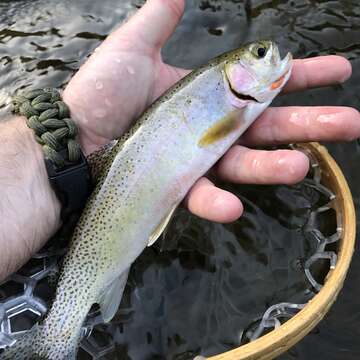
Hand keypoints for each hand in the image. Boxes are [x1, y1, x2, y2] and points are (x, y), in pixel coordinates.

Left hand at [64, 0, 359, 222]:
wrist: (73, 137)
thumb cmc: (102, 93)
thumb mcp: (132, 47)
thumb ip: (158, 20)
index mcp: (206, 93)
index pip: (262, 82)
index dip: (299, 76)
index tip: (337, 71)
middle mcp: (209, 127)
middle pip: (266, 126)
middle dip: (310, 123)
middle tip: (349, 124)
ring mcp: (197, 159)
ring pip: (244, 164)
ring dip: (274, 166)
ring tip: (302, 165)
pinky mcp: (180, 187)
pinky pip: (204, 196)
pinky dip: (218, 201)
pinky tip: (233, 206)